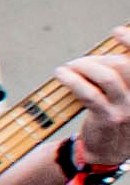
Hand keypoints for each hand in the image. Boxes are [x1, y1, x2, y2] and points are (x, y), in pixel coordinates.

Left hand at [63, 48, 129, 176]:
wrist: (110, 152)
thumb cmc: (117, 117)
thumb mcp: (127, 97)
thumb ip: (122, 77)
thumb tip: (106, 53)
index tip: (117, 31)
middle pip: (124, 65)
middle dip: (99, 58)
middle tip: (81, 62)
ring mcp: (127, 109)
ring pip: (106, 77)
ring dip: (83, 66)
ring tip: (68, 67)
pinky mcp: (107, 118)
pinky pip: (88, 93)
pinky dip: (72, 80)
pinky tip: (61, 75)